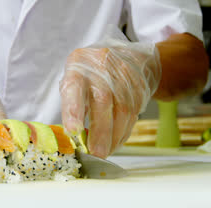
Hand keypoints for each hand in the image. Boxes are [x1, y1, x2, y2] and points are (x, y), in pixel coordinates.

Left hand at [60, 34, 160, 157]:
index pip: (74, 86)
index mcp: (78, 64)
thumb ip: (72, 103)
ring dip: (113, 136)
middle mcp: (101, 67)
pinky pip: (133, 114)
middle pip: (103, 101)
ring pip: (122, 110)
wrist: (126, 56)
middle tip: (96, 153)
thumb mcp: (75, 79)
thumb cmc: (91, 72)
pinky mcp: (139, 85)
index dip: (73, 109)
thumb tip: (74, 136)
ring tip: (105, 151)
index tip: (73, 130)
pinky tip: (115, 141)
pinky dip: (123, 132)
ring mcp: (123, 75)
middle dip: (100, 132)